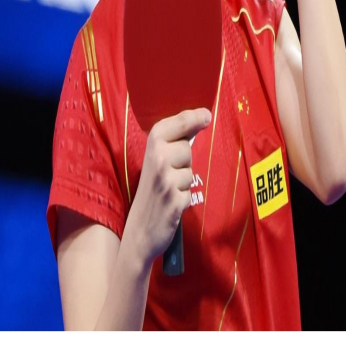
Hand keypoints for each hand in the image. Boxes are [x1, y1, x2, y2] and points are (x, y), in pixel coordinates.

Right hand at [128, 107, 210, 268]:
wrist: (138, 229)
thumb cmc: (149, 190)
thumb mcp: (154, 159)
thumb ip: (172, 141)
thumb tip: (203, 118)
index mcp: (151, 143)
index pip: (179, 122)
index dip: (194, 117)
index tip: (207, 115)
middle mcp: (158, 158)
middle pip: (187, 148)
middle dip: (182, 160)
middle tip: (166, 173)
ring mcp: (166, 179)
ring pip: (190, 170)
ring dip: (183, 180)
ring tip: (167, 189)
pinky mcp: (175, 200)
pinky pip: (190, 191)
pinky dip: (184, 198)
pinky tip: (171, 203)